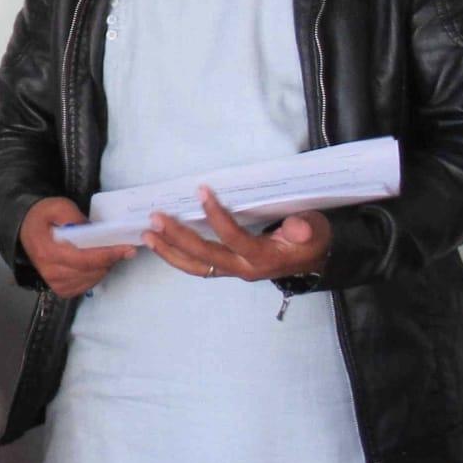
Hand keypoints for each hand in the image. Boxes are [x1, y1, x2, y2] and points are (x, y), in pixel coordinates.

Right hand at [21, 196, 136, 299]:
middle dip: (110, 260)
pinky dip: (95, 275)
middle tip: (122, 248)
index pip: (84, 260)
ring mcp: (55, 283)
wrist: (25, 230)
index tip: (127, 249)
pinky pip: (85, 286)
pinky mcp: (60, 289)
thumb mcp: (56, 206)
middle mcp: (51, 272)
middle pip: (91, 272)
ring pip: (91, 280)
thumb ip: (73, 216)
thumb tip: (93, 230)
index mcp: (48, 252)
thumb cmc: (42, 217)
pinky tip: (96, 264)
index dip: (108, 255)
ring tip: (109, 253)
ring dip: (104, 268)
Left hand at [143, 187, 330, 283]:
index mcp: (263, 258)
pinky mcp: (226, 268)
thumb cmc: (312, 240)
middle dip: (178, 238)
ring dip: (169, 252)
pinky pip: (197, 265)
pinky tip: (160, 243)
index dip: (217, 217)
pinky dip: (177, 255)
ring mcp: (233, 271)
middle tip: (156, 218)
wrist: (313, 259)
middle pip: (205, 257)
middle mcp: (243, 269)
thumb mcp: (315, 230)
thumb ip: (305, 228)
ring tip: (147, 235)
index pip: (234, 239)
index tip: (202, 191)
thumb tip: (297, 226)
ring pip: (196, 266)